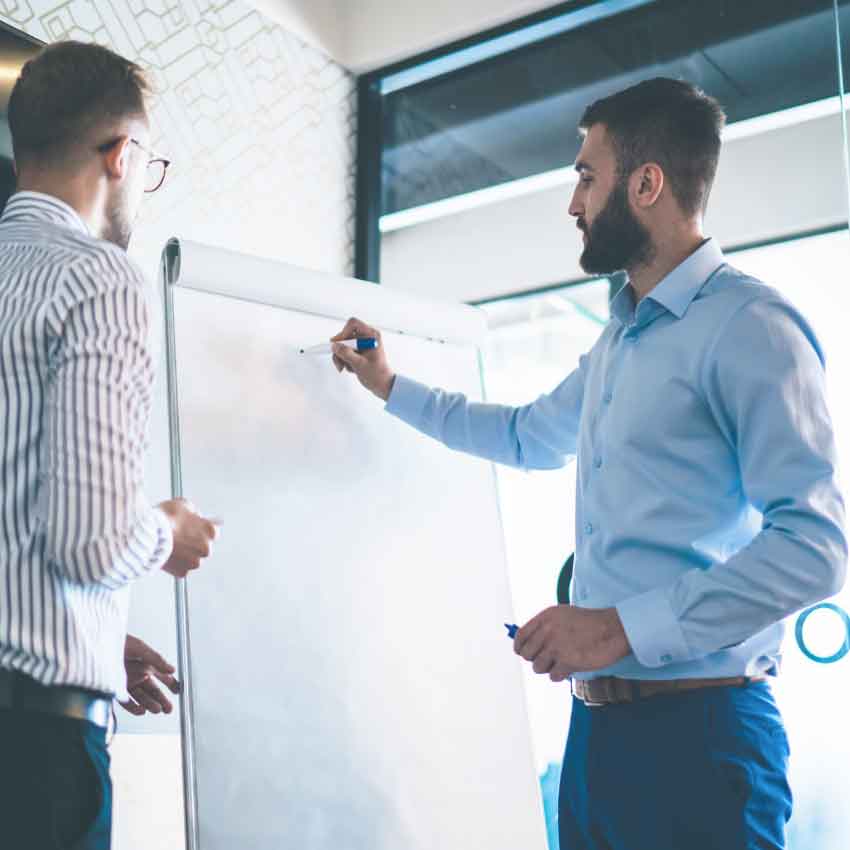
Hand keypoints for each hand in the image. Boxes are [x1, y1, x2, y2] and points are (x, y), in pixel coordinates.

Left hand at [119, 634, 179, 715]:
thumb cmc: (117, 641)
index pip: (162, 676)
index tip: (178, 691)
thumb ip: (156, 659)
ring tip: (157, 709)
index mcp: (146, 663)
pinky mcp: (115, 689)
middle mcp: (138, 673)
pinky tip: (141, 710)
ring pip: (141, 697)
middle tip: (168, 709)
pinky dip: (134, 707)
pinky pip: (126, 701)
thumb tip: (171, 669)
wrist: (95, 645)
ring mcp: (127, 682)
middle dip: (161, 700)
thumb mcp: (140, 648)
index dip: (171, 684)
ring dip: (150, 704)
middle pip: (152, 690)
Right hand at [158, 498, 219, 577]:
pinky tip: (168, 555)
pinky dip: (176, 564)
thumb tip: (195, 516)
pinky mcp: (183, 572)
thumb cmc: (165, 518)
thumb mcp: (183, 505)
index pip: (213, 532)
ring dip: (186, 555)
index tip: (194, 528)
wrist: (146, 534)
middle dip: (195, 543)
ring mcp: (195, 562)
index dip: (201, 530)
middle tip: (181, 538)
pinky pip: (182, 569)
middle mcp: (207, 548)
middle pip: (204, 547)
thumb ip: (193, 512)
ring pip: (193, 560)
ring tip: (172, 547)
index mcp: (211, 531)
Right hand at [330, 318, 395, 400]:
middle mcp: (367, 337)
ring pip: (343, 345)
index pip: (353, 324)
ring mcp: (362, 344)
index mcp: (372, 335)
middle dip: (340, 350)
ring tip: (346, 368)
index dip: (343, 333)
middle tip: (340, 363)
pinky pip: (345, 351)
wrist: (383, 385)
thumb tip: (334, 346)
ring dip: (341, 357)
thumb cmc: (377, 375)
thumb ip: (346, 354)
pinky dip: (344, 360)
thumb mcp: (359, 364)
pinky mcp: (358, 351)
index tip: (337, 344)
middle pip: (345, 335)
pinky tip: (352, 369)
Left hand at [514, 605, 630, 681]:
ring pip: (537, 667)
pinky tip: (569, 668)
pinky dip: (560, 675)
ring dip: (548, 668)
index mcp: (545, 617)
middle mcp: (547, 630)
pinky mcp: (567, 661)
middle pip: (527, 654)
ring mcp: (556, 646)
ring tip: (561, 662)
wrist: (613, 629)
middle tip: (549, 659)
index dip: (520, 647)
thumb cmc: (590, 623)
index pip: (520, 636)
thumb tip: (528, 641)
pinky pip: (552, 676)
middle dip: (536, 659)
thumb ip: (545, 626)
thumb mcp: (563, 615)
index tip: (523, 653)